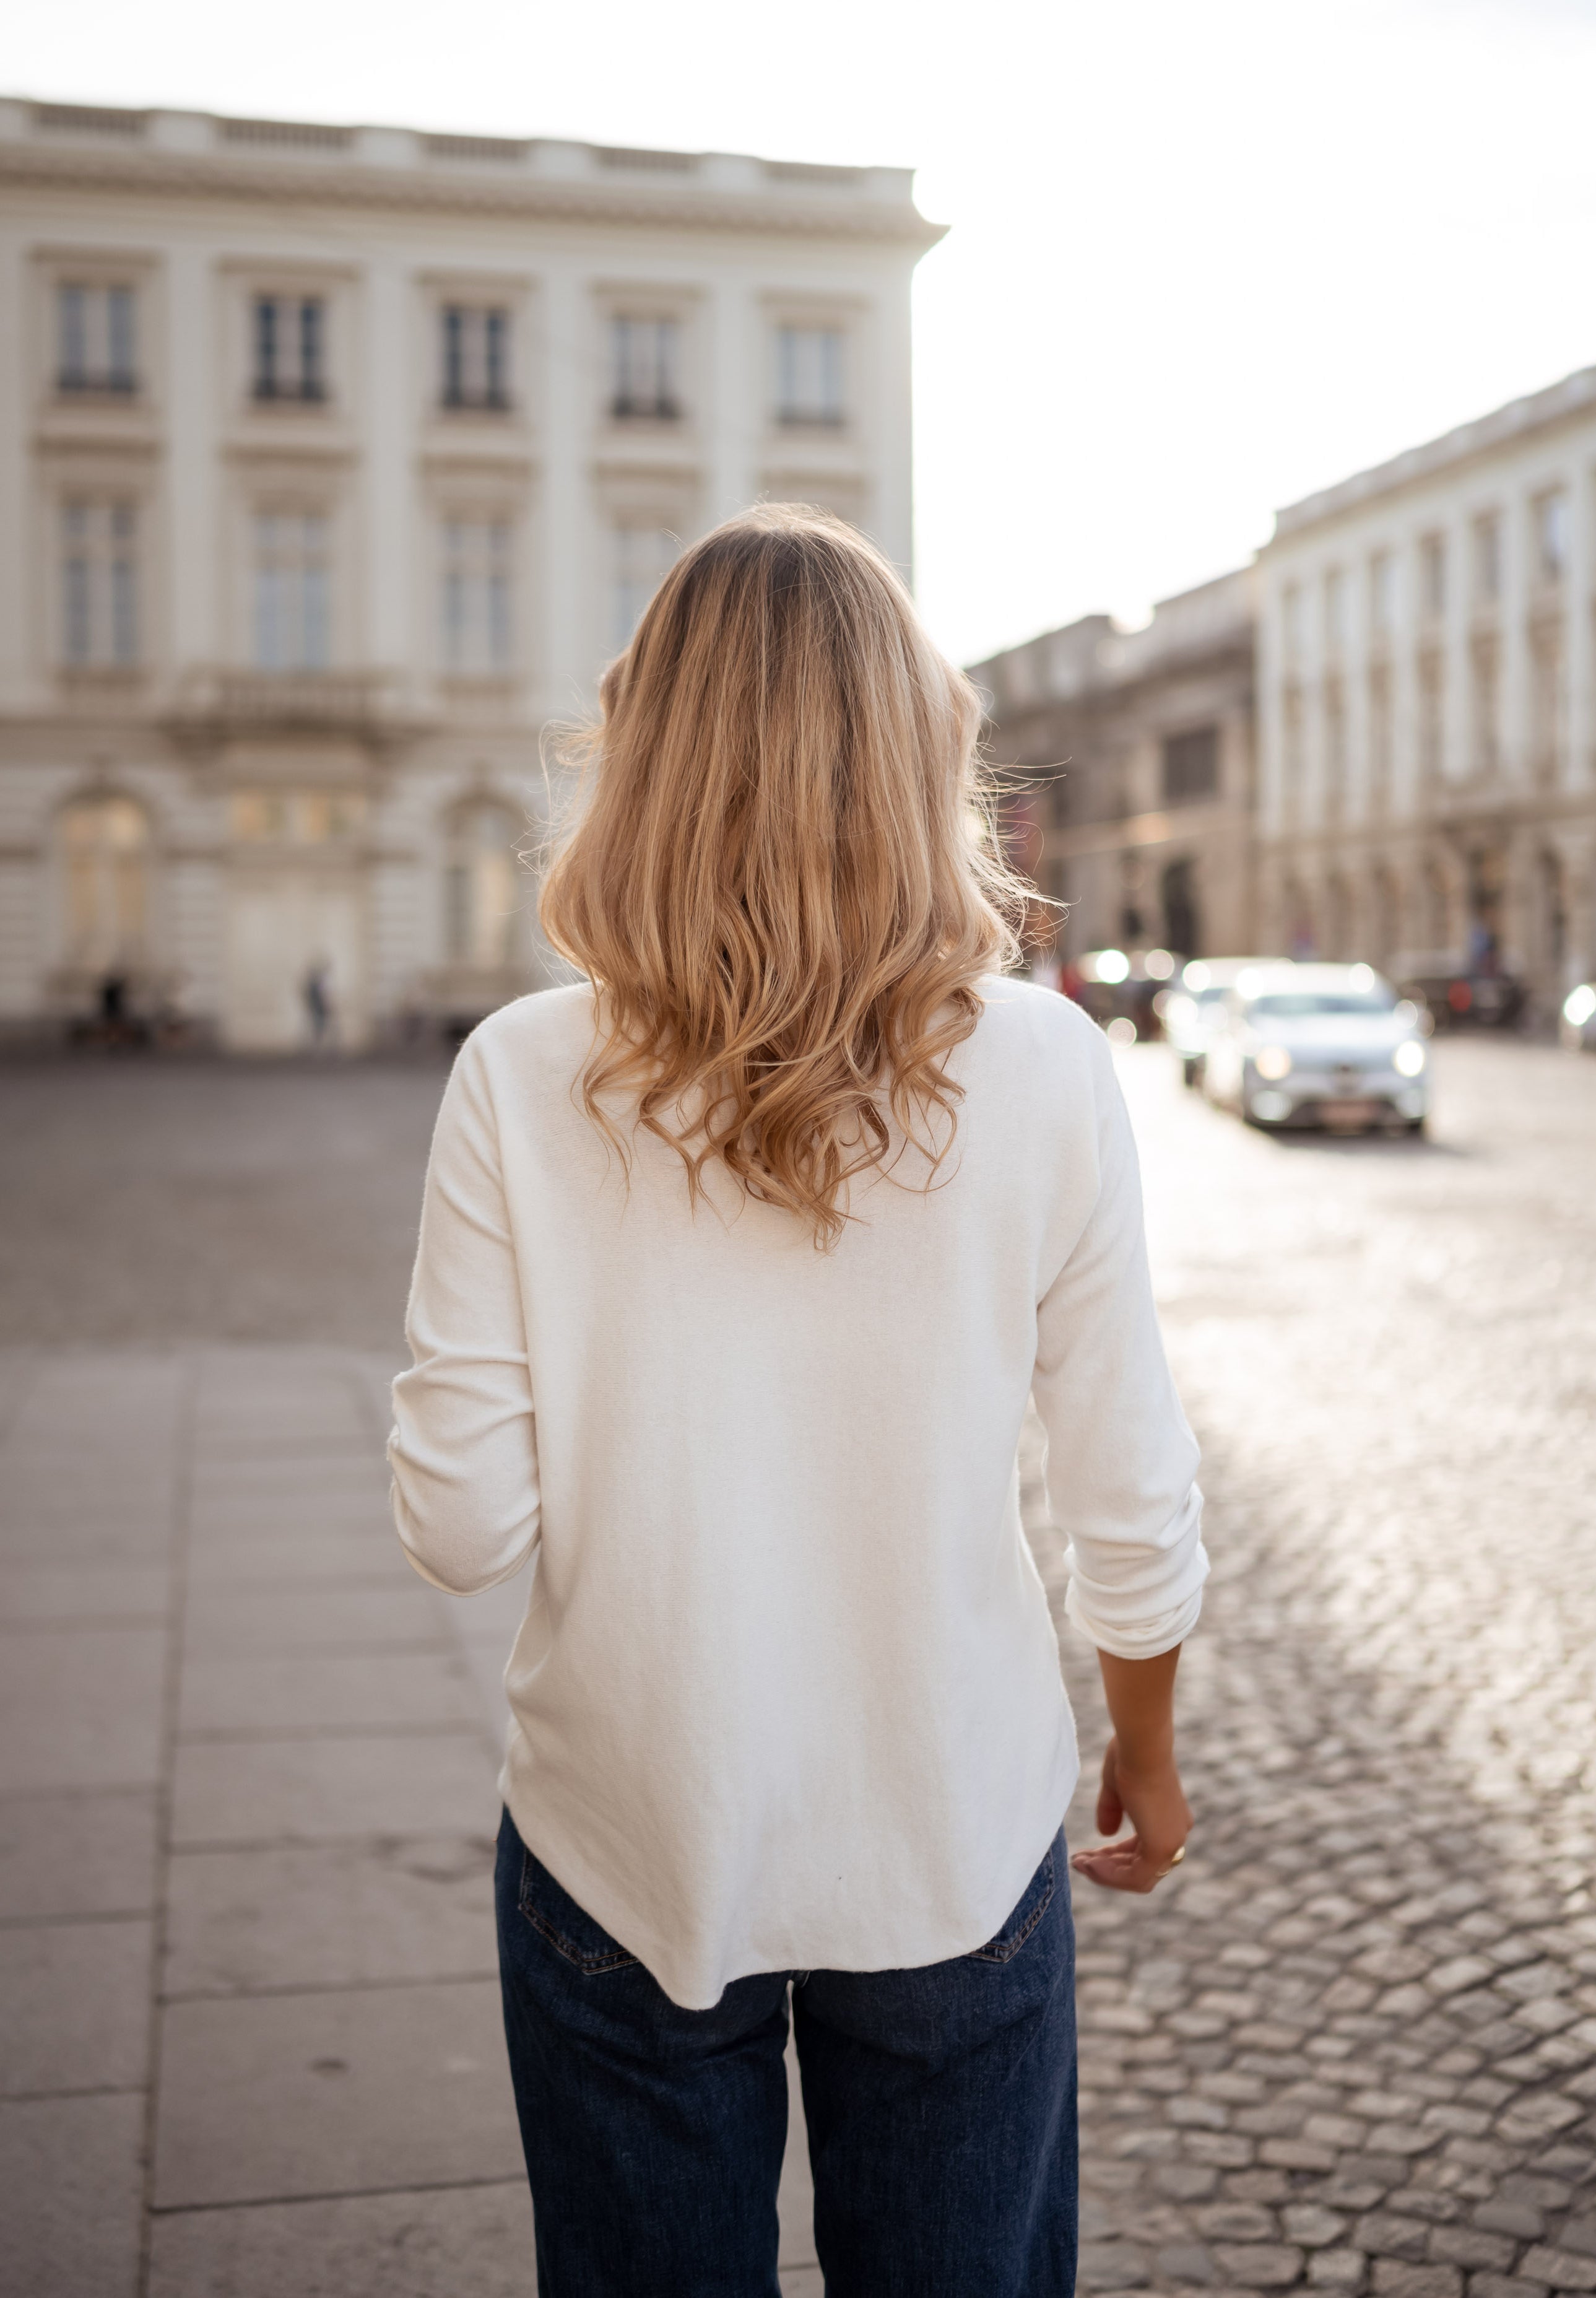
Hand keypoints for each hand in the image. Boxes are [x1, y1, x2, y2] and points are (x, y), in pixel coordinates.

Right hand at [1069, 1735, 1190, 1893]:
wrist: (1140, 1746)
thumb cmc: (1129, 1755)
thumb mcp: (1117, 1787)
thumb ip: (1113, 1811)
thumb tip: (1106, 1834)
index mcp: (1170, 1819)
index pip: (1142, 1852)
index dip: (1114, 1856)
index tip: (1089, 1852)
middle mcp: (1175, 1835)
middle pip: (1139, 1867)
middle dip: (1107, 1866)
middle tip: (1080, 1861)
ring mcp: (1170, 1843)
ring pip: (1136, 1877)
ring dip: (1105, 1873)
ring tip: (1078, 1863)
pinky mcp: (1160, 1848)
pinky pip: (1134, 1877)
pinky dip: (1109, 1874)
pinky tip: (1088, 1864)